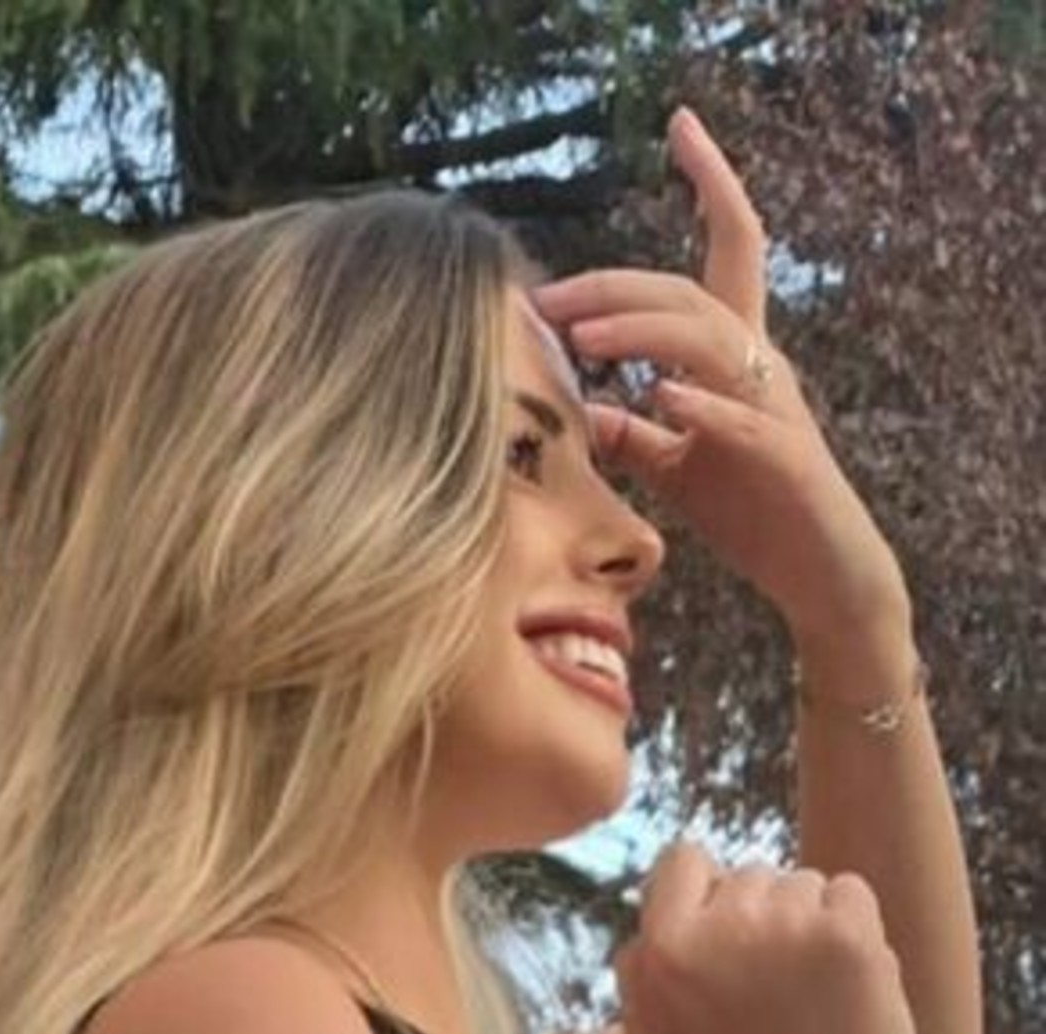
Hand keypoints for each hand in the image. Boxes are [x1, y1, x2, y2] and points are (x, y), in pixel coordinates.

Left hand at [530, 107, 910, 641]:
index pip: (725, 252)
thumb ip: (631, 432)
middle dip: (616, 285)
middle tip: (548, 298)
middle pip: (690, 294)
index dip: (712, 182)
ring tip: (580, 339)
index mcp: (730, 359)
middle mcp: (755, 366)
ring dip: (642, 334)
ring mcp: (774, 408)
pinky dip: (703, 407)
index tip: (680, 126)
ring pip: (711, 341)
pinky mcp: (786, 458)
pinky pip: (745, 420)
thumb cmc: (749, 510)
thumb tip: (579, 406)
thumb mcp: (675, 465)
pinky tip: (660, 397)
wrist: (819, 573)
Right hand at [613, 842, 918, 1033]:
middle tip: (780, 984)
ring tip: (820, 992)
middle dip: (766, 917)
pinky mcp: (848, 939)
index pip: (684, 860)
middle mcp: (723, 924)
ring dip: (813, 923)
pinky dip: (856, 925)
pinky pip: (850, 892)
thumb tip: (644, 932)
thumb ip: (642, 979)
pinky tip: (855, 980)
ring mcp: (788, 926)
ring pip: (803, 883)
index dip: (708, 889)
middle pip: (751, 875)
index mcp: (667, 949)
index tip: (728, 928)